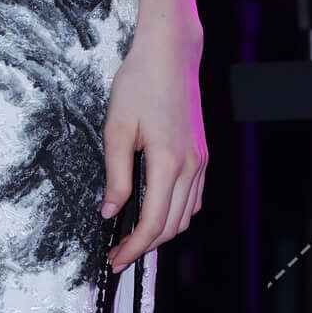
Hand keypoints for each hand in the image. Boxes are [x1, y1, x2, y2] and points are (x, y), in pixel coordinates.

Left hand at [101, 28, 207, 273]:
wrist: (171, 54)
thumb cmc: (140, 84)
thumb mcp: (116, 128)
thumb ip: (115, 175)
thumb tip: (109, 211)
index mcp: (168, 161)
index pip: (153, 222)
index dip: (134, 247)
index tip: (115, 259)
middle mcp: (191, 165)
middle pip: (173, 226)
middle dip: (145, 247)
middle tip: (118, 254)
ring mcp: (200, 160)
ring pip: (187, 214)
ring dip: (162, 233)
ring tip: (133, 238)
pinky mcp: (202, 154)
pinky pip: (193, 197)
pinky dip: (176, 214)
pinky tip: (156, 212)